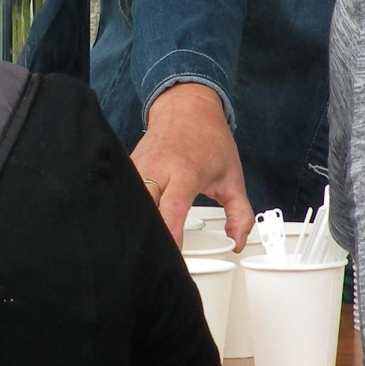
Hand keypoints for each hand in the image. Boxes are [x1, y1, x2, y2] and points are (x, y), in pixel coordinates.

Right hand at [132, 82, 252, 248]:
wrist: (186, 106)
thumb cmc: (209, 140)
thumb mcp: (233, 177)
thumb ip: (240, 213)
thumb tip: (237, 242)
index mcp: (185, 172)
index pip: (172, 209)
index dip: (170, 236)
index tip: (173, 257)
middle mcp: (158, 169)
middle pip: (144, 209)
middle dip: (148, 235)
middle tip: (156, 260)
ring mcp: (138, 167)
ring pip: (129, 202)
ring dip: (136, 224)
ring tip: (144, 248)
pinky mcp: (128, 168)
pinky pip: (124, 194)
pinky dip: (129, 211)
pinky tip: (134, 227)